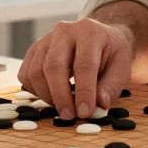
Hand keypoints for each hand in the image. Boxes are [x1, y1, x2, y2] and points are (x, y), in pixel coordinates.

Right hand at [18, 17, 133, 120]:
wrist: (101, 37)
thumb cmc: (111, 54)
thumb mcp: (121, 69)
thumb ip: (110, 87)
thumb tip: (99, 106)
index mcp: (90, 32)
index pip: (83, 65)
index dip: (84, 92)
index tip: (85, 113)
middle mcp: (65, 31)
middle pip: (53, 66)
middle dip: (60, 96)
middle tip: (70, 116)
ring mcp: (46, 39)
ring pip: (35, 71)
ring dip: (47, 96)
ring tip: (64, 107)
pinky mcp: (35, 49)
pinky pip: (26, 73)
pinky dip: (35, 91)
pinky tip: (52, 97)